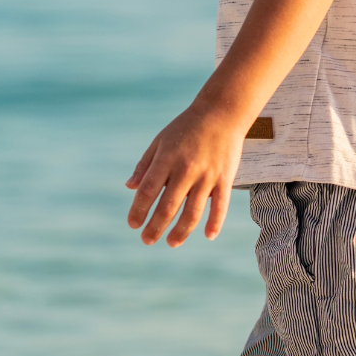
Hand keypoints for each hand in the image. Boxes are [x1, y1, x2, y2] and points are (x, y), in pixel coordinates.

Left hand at [125, 101, 244, 246]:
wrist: (221, 112)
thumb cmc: (186, 127)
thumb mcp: (160, 141)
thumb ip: (145, 164)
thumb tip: (130, 187)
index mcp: (166, 159)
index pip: (148, 190)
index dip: (139, 210)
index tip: (133, 224)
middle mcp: (185, 169)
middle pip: (168, 206)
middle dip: (156, 226)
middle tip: (147, 241)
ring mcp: (207, 175)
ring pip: (193, 211)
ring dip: (181, 231)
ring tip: (171, 243)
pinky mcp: (225, 179)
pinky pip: (220, 206)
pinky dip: (215, 222)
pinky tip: (208, 236)